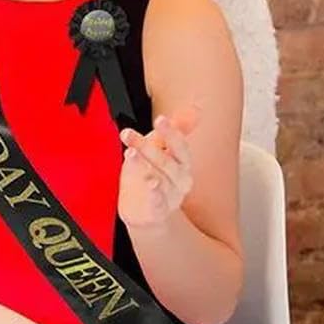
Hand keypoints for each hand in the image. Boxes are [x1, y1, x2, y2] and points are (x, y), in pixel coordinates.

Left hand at [118, 111, 196, 228]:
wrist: (147, 213)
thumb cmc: (153, 176)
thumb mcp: (161, 150)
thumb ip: (174, 131)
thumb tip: (195, 109)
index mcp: (181, 164)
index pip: (180, 147)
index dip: (171, 133)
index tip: (160, 119)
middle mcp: (179, 181)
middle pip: (166, 162)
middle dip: (147, 146)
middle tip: (128, 134)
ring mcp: (169, 196)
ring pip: (159, 179)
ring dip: (144, 165)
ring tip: (132, 153)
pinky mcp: (156, 211)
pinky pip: (158, 202)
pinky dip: (155, 193)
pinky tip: (150, 183)